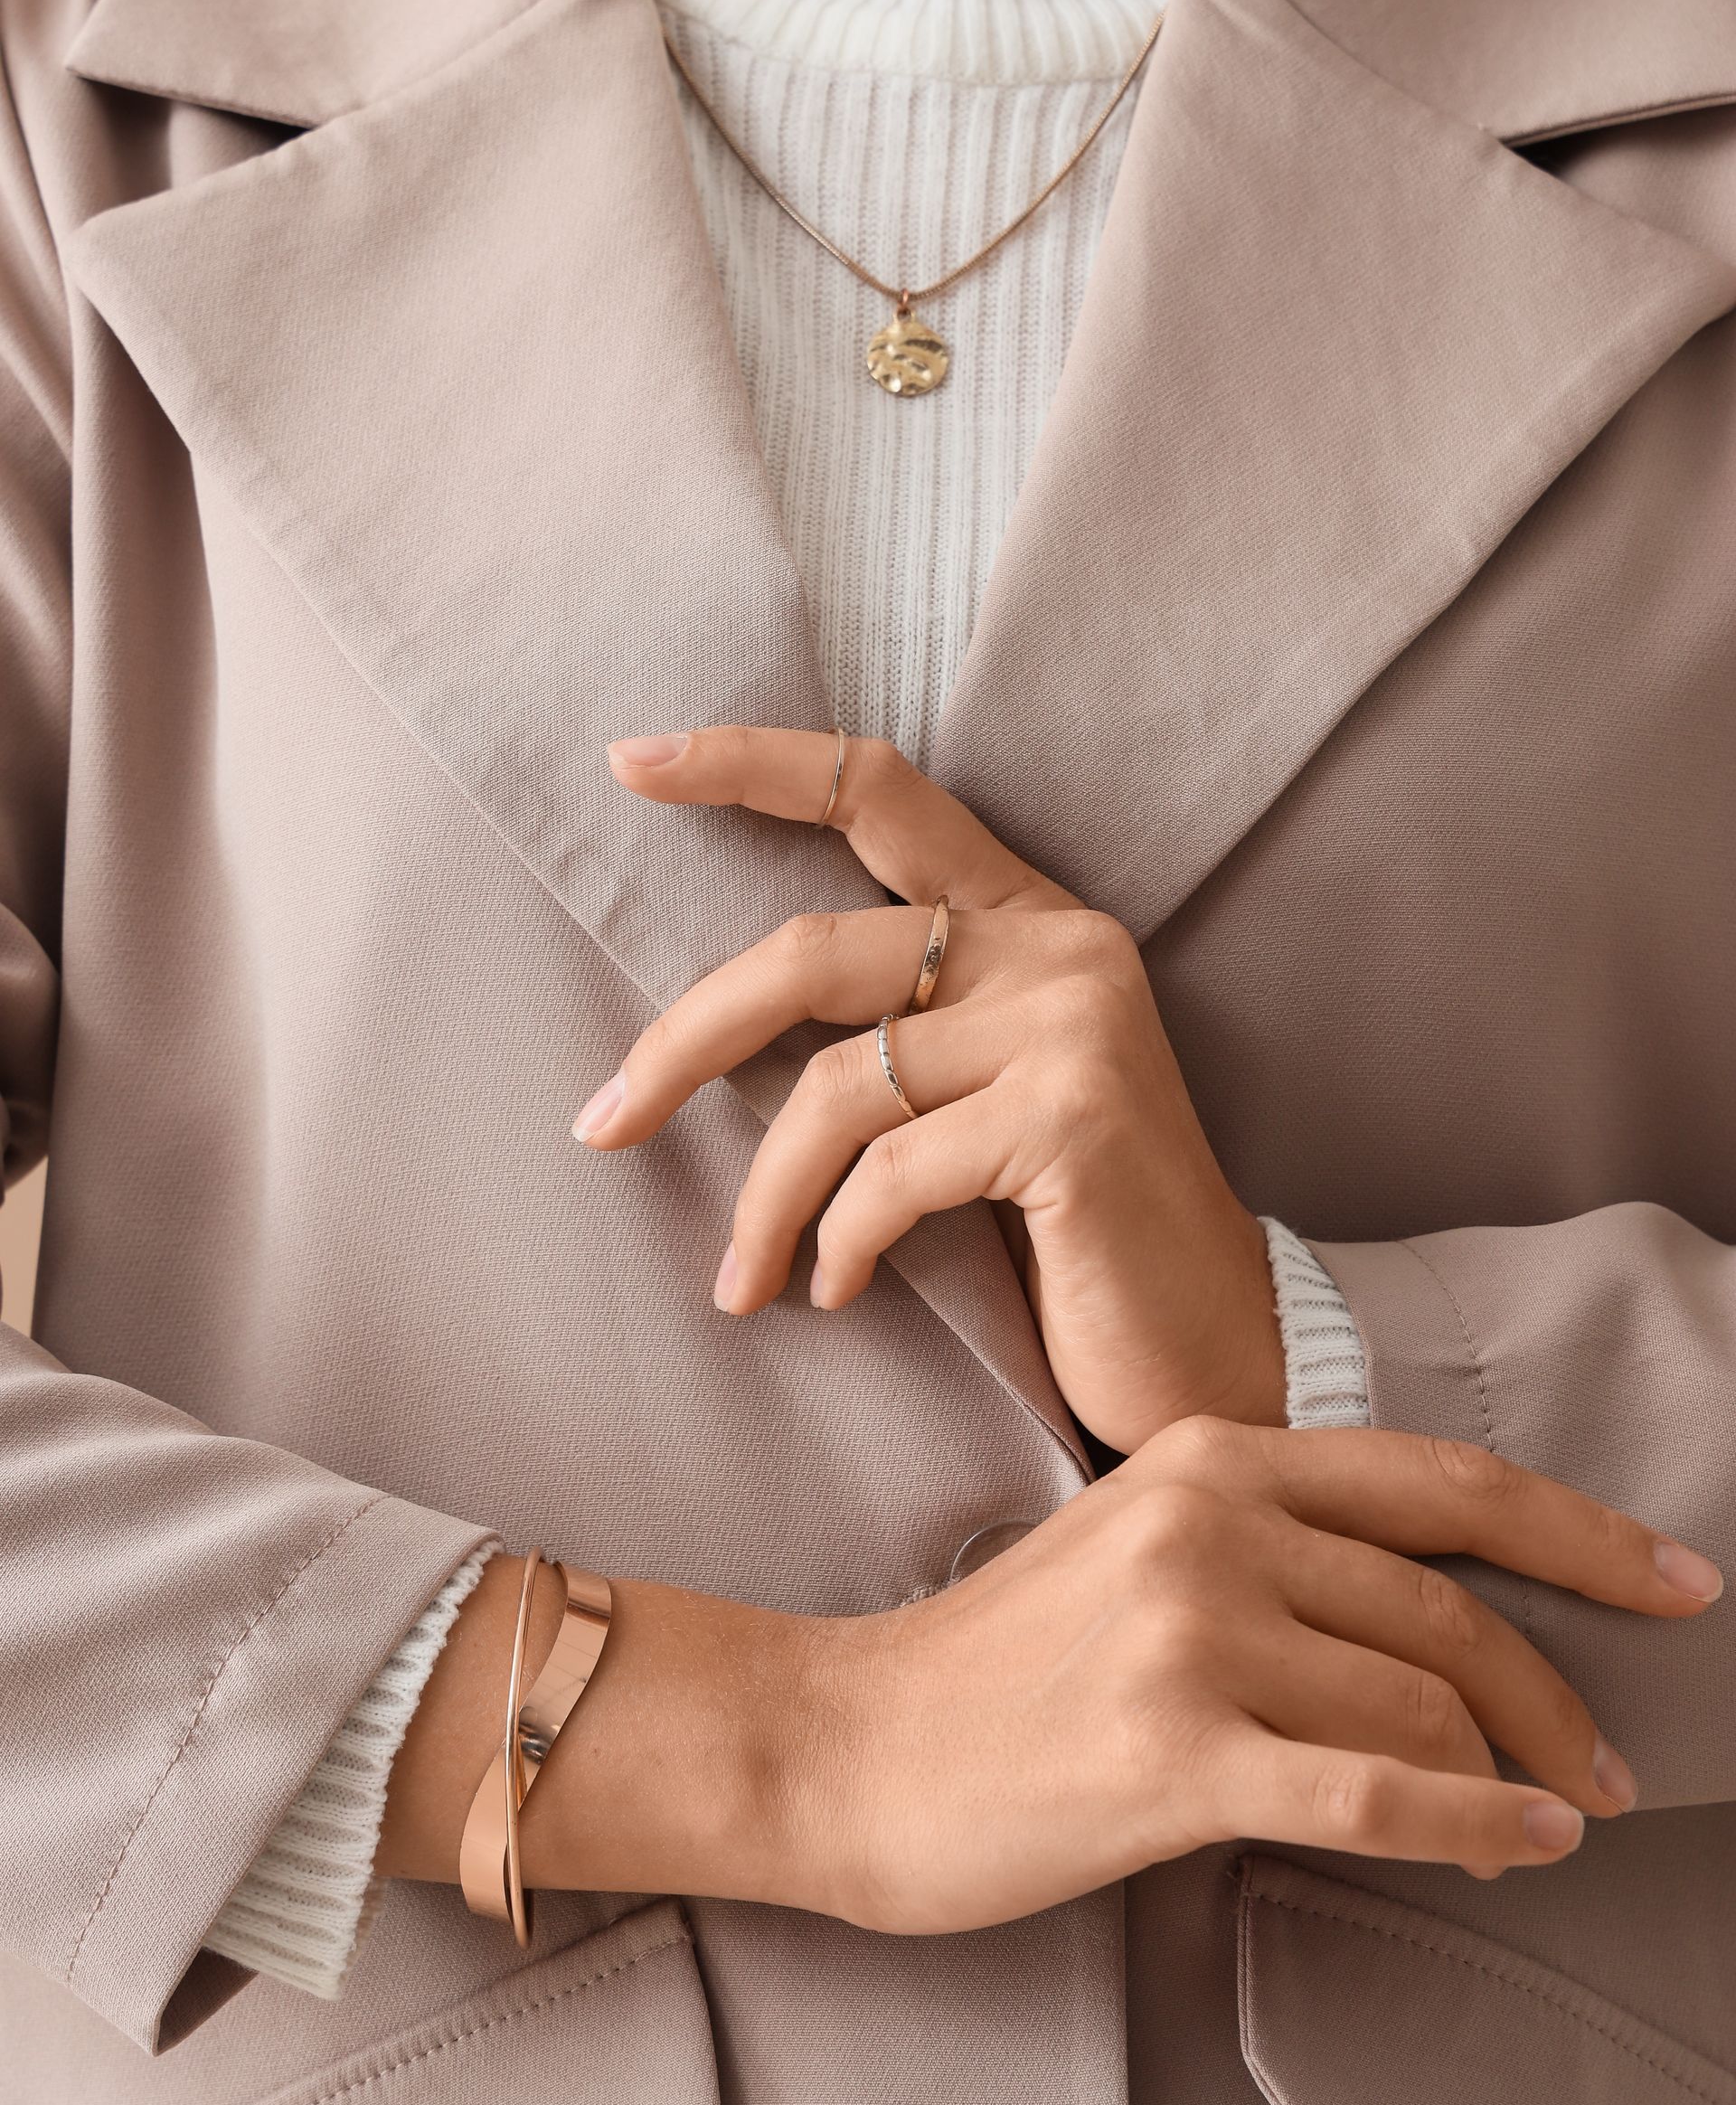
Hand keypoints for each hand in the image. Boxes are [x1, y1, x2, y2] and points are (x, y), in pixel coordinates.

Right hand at [381, 1416, 1722, 1912]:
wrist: (843, 1748)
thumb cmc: (992, 1668)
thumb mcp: (1131, 1548)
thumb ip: (1270, 1547)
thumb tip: (1440, 1629)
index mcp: (1204, 1456)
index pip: (1436, 1484)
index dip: (1576, 1534)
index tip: (1671, 1580)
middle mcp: (1207, 1521)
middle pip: (1445, 1607)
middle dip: (1553, 1695)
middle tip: (1606, 1764)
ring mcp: (1188, 1631)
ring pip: (1419, 1704)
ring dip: (1509, 1776)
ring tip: (1539, 1821)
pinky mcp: (1169, 1751)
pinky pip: (1374, 1793)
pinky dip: (1472, 1826)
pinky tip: (1521, 1849)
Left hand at [584, 725, 1282, 1449]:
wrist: (1212, 1346)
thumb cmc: (1070, 1235)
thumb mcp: (978, 1099)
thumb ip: (893, 1030)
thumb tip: (702, 1033)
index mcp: (1032, 918)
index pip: (879, 789)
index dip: (747, 763)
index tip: (629, 758)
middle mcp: (1060, 947)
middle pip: (811, 950)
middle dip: (682, 1043)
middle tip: (600, 1125)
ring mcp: (1074, 1027)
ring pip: (839, 1086)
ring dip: (761, 1199)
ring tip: (737, 1282)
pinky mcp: (1072, 1117)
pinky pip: (889, 1175)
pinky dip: (837, 1244)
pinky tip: (834, 1293)